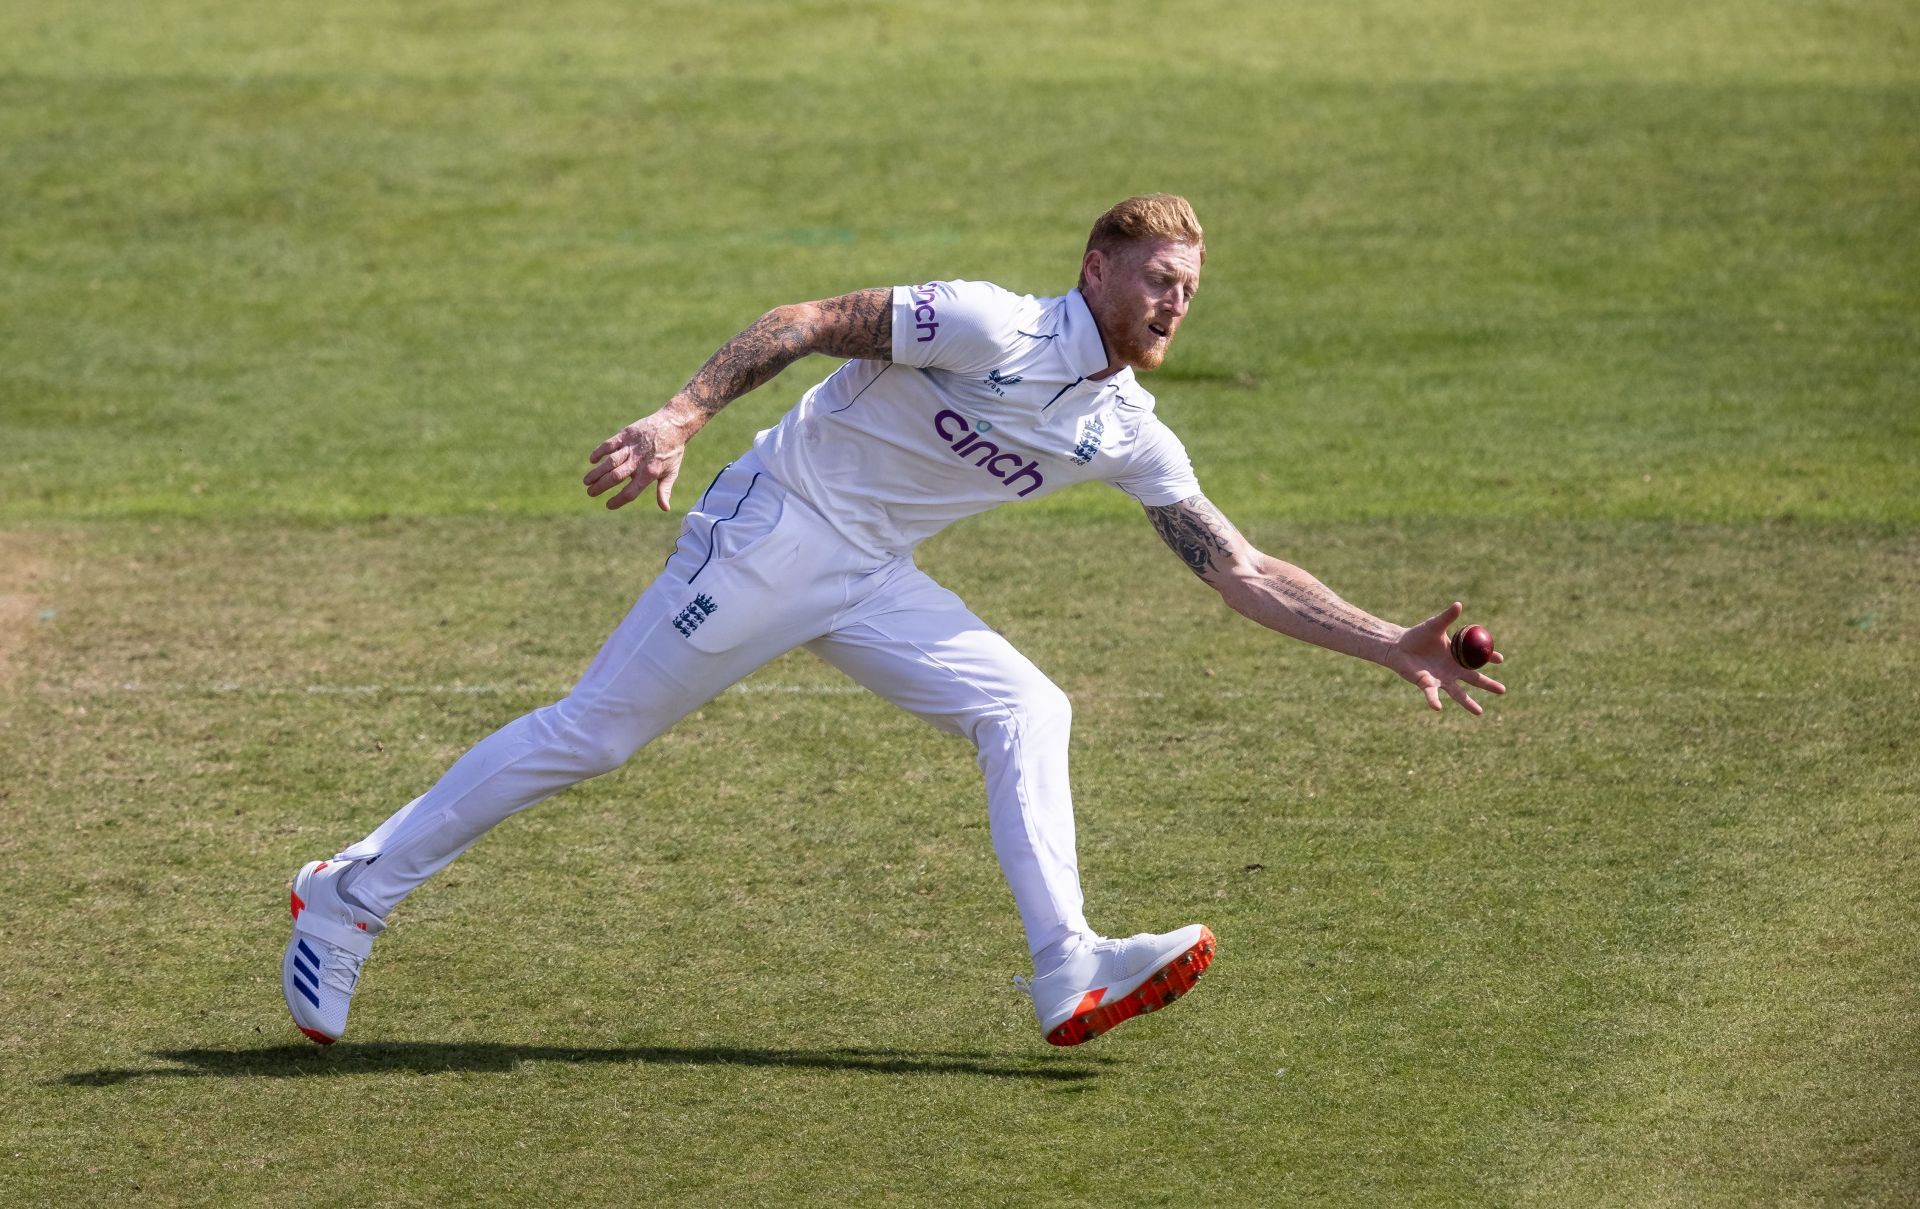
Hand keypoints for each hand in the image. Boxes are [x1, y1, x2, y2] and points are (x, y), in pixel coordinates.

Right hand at [582, 405, 701, 510]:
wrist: (674, 424)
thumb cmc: (672, 452)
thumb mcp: (671, 472)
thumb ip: (664, 490)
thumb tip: (665, 509)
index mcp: (649, 473)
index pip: (630, 492)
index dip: (618, 500)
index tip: (608, 505)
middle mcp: (638, 461)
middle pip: (616, 477)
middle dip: (601, 486)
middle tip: (590, 493)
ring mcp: (631, 447)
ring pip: (610, 461)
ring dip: (596, 472)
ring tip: (586, 481)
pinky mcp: (626, 434)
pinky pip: (609, 444)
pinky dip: (599, 452)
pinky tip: (592, 460)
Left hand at [1384, 601, 1505, 714]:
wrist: (1399, 646)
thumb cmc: (1418, 635)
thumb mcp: (1434, 626)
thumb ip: (1447, 617)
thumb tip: (1458, 604)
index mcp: (1457, 656)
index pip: (1478, 659)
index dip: (1489, 658)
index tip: (1500, 659)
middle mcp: (1452, 670)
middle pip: (1474, 679)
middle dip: (1488, 685)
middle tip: (1503, 690)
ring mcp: (1441, 679)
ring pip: (1458, 693)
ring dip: (1468, 703)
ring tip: (1480, 712)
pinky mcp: (1427, 684)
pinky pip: (1431, 694)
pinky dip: (1434, 701)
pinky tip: (1437, 708)